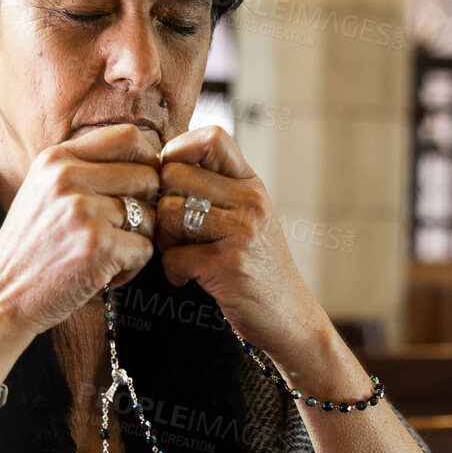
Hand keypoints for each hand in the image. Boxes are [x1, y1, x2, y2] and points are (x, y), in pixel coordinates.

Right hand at [0, 124, 162, 340]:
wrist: (0, 298)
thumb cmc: (28, 251)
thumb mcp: (43, 193)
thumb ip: (84, 170)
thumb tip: (147, 159)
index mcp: (56, 159)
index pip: (127, 136)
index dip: (148, 160)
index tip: (142, 185)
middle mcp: (68, 178)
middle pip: (147, 176)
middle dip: (146, 207)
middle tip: (121, 232)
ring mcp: (83, 211)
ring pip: (151, 217)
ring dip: (137, 242)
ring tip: (105, 257)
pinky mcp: (98, 246)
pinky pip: (145, 250)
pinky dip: (131, 268)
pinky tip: (102, 274)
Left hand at [153, 125, 332, 361]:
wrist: (290, 316)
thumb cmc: (258, 266)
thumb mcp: (249, 215)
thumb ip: (217, 188)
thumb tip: (163, 163)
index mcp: (251, 184)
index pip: (211, 136)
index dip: (178, 150)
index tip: (173, 182)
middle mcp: (250, 201)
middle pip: (174, 174)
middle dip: (161, 203)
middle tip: (172, 230)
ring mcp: (241, 232)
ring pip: (169, 212)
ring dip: (164, 239)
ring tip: (179, 254)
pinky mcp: (228, 266)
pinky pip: (174, 255)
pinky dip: (172, 271)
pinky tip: (186, 278)